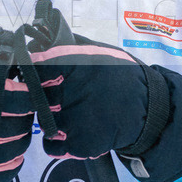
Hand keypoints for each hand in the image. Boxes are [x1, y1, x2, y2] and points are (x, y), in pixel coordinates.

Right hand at [0, 31, 34, 181]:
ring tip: (9, 132)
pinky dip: (14, 162)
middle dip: (24, 117)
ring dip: (20, 138)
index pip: (24, 99)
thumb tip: (16, 62)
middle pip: (24, 123)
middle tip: (16, 115)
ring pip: (20, 146)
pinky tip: (6, 152)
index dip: (29, 97)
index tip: (25, 97)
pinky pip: (10, 170)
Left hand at [24, 5, 181, 181]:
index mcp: (76, 64)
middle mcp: (71, 90)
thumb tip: (44, 36)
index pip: (37, 65)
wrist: (150, 111)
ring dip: (49, 120)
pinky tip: (69, 134)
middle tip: (55, 97)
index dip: (32, 70)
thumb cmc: (124, 79)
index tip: (32, 73)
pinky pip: (51, 145)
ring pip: (41, 121)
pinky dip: (56, 143)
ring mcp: (74, 119)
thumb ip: (73, 47)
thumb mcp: (102, 53)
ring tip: (69, 115)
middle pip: (35, 95)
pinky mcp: (80, 143)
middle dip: (40, 97)